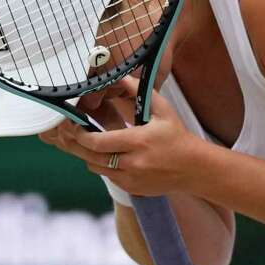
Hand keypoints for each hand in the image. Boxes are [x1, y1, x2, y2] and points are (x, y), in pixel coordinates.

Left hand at [40, 77, 204, 195]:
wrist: (194, 168)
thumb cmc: (177, 136)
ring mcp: (131, 179)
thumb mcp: (162, 109)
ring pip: (96, 168)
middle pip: (91, 157)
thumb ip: (138, 91)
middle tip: (70, 133)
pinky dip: (103, 165)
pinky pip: (107, 176)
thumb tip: (120, 75)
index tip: (74, 125)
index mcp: (138, 142)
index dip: (81, 135)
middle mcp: (132, 163)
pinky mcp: (132, 188)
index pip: (98, 142)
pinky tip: (108, 154)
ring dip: (88, 155)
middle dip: (76, 144)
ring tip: (88, 142)